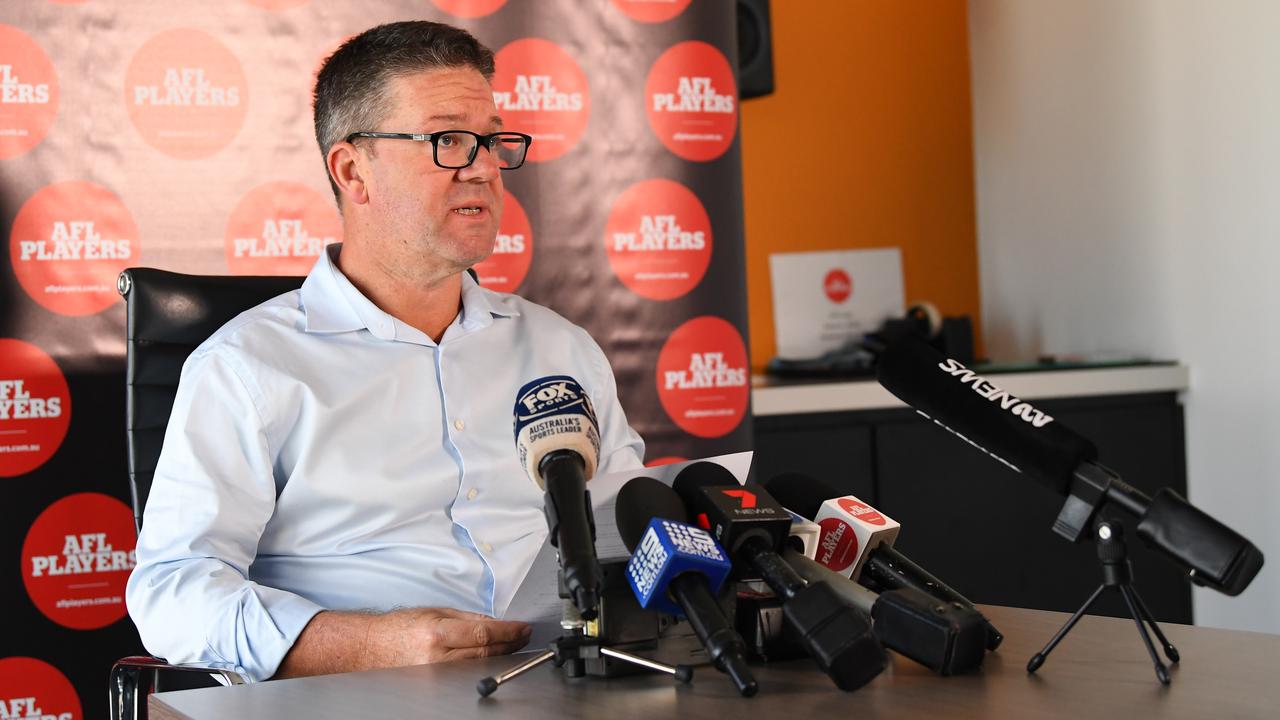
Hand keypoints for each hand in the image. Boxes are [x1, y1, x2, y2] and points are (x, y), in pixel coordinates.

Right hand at [275, 607, 532, 678]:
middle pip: (485, 652)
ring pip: (478, 665)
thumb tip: (493, 622)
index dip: (509, 631)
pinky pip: (464, 674)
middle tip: (523, 637)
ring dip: (500, 656)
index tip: (523, 628)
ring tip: (513, 647)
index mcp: (436, 632)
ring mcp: (436, 674)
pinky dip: (481, 666)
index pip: (484, 633)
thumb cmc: (396, 628)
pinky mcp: (434, 684)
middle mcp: (437, 656)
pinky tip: (490, 660)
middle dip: (509, 644)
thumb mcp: (432, 611)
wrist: (368, 649)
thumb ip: (464, 617)